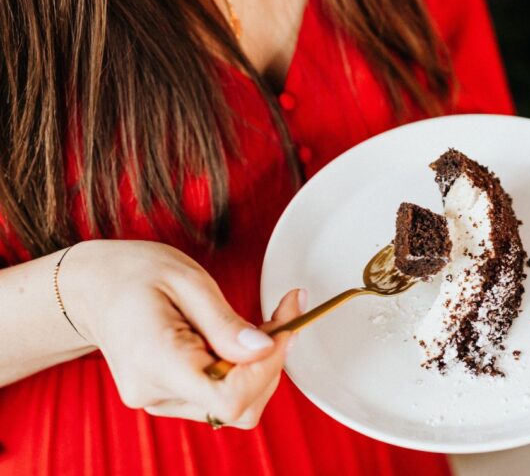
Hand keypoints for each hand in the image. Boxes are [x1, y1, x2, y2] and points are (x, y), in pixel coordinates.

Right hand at [62, 239, 303, 428]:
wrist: (93, 287)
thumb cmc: (135, 274)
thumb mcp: (186, 280)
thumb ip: (225, 322)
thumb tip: (265, 350)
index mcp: (157, 362)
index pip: (228, 399)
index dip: (267, 369)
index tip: (285, 328)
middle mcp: (156, 393)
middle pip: (238, 408)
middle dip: (272, 363)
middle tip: (285, 314)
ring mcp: (161, 400)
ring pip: (235, 405)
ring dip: (261, 366)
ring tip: (263, 323)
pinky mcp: (169, 397)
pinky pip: (220, 395)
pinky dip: (243, 370)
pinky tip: (241, 339)